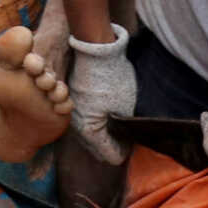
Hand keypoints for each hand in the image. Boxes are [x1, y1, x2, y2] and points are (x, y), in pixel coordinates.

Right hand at [63, 23, 136, 162]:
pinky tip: (108, 113)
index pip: (111, 156)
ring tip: (120, 123)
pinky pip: (85, 123)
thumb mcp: (125, 108)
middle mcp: (76, 127)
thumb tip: (126, 144)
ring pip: (91, 137)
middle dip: (114, 146)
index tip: (135, 141)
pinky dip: (97, 124)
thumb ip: (124, 132)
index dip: (126, 151)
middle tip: (130, 135)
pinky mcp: (72, 105)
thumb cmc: (112, 79)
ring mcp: (72, 116)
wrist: (95, 51)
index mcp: (89, 132)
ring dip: (105, 136)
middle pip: (98, 150)